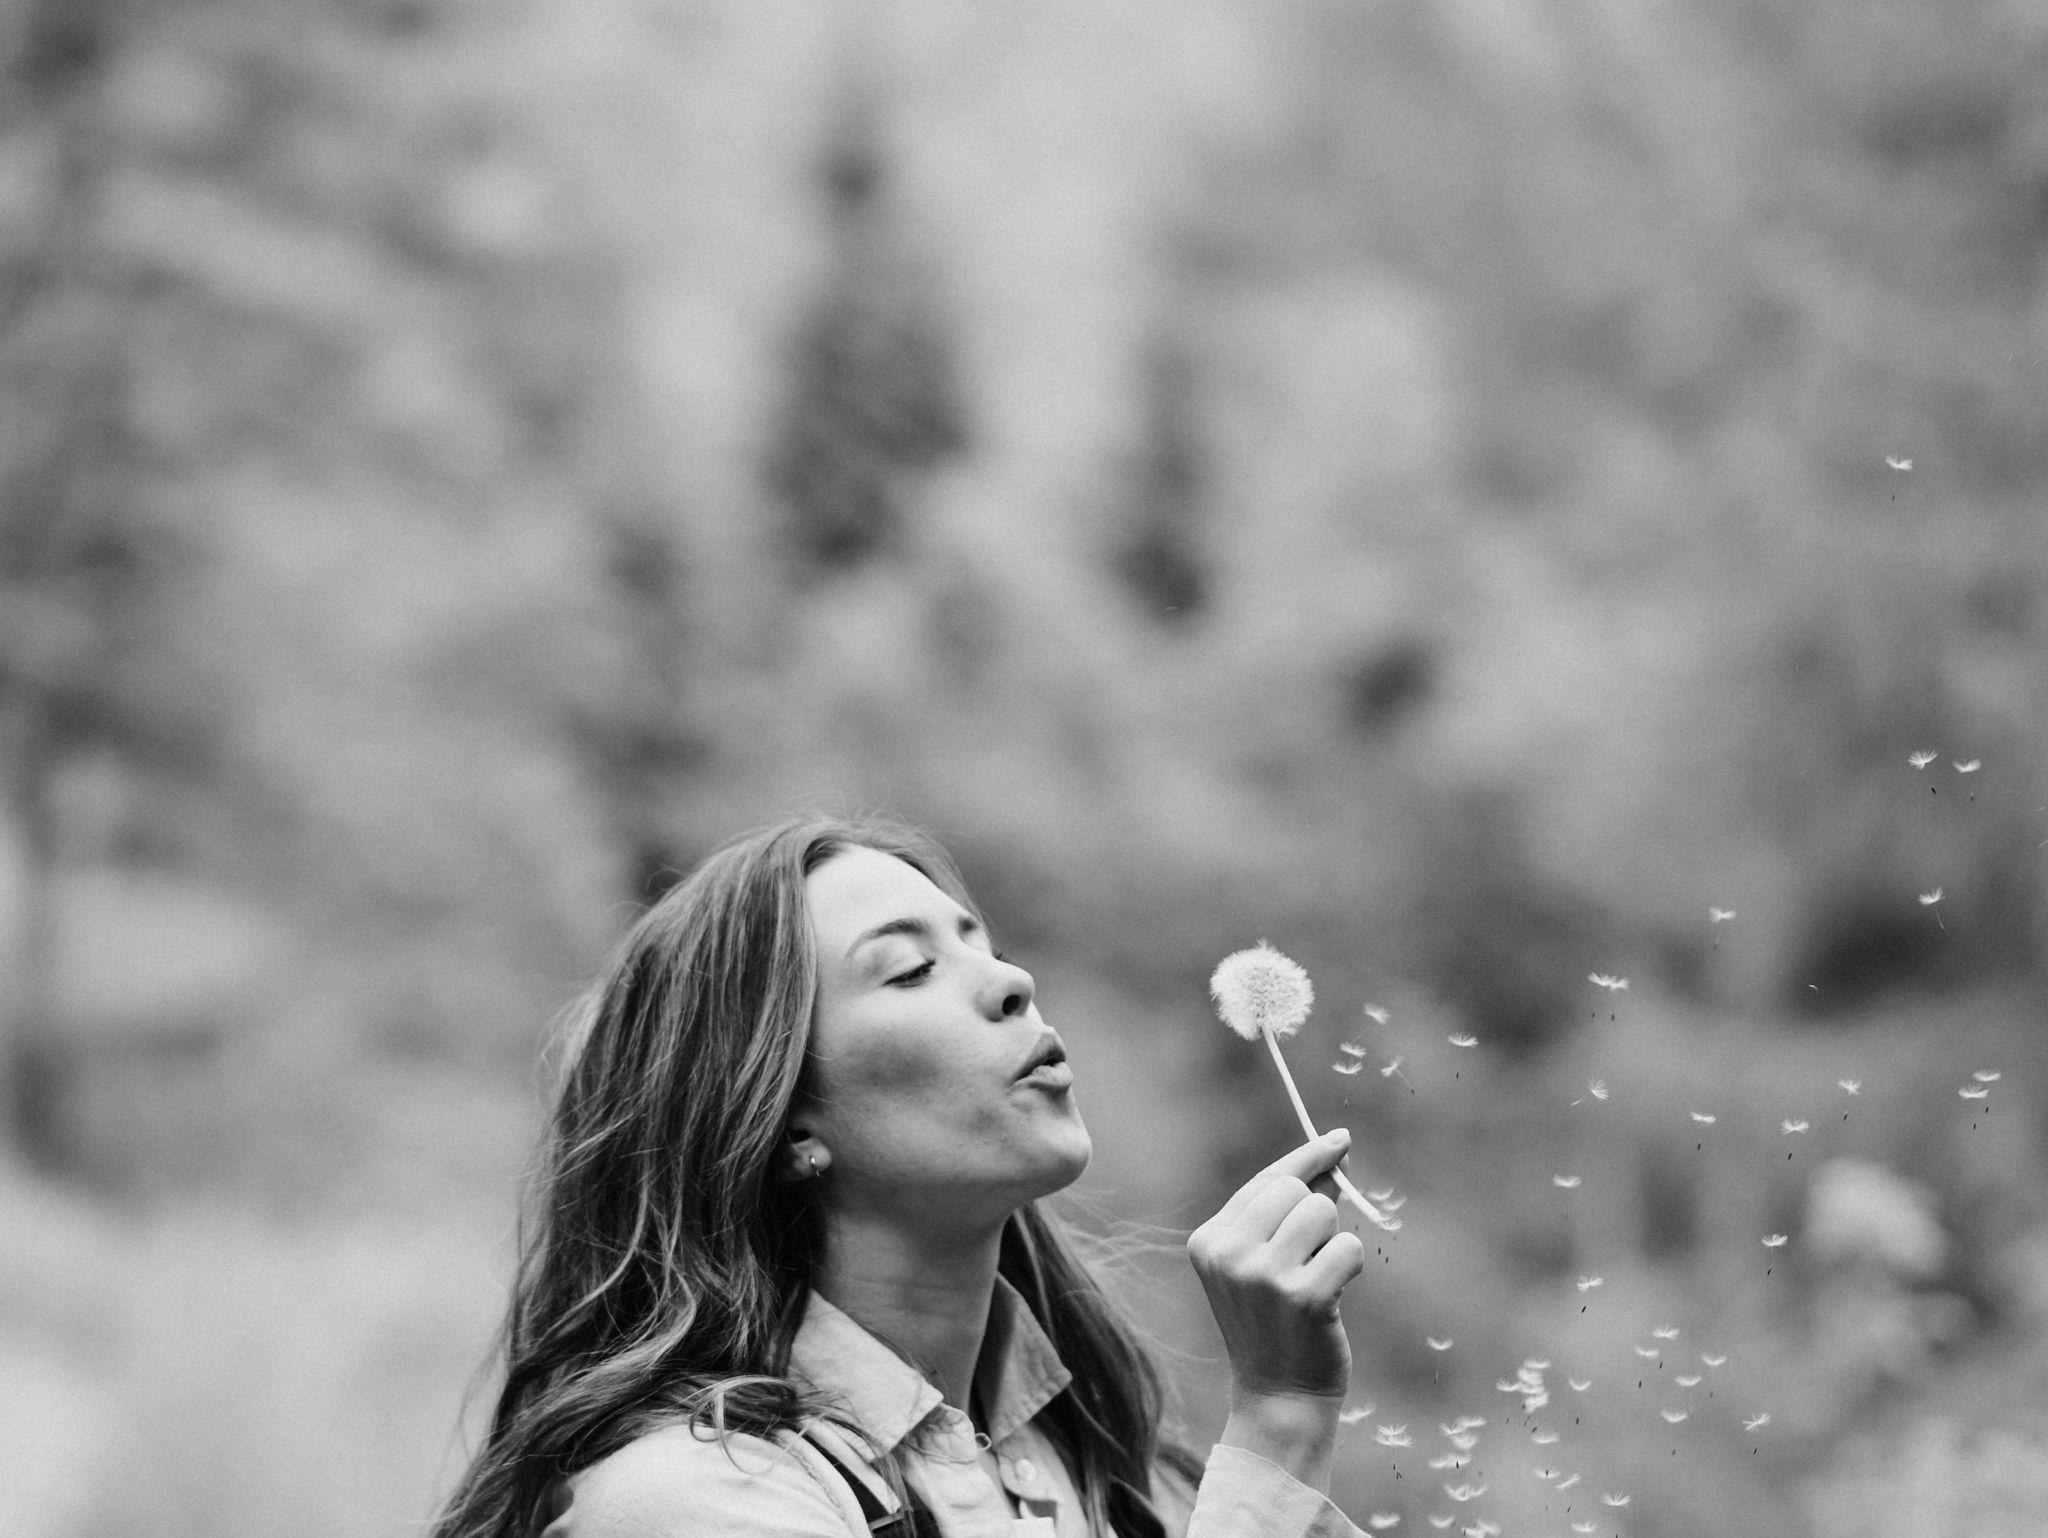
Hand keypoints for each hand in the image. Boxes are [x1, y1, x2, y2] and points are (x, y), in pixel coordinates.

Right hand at [1187, 1129, 1365, 1482]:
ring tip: (1316, 1278)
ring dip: (1333, 1240)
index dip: (1307, 1158)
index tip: (1339, 1140)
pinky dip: (1351, 1266)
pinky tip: (1333, 1296)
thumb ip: (1287, 1212)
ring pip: (1321, 1212)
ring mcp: (1262, 1275)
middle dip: (1316, 1214)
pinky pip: (1347, 1247)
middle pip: (1294, 1189)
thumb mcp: (1262, 1263)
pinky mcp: (1302, 1296)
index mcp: (1208, 1240)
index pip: (1265, 1180)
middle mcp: (1227, 1252)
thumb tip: (1334, 1158)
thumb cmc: (1276, 1323)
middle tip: (1311, 1256)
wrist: (1278, 1396)